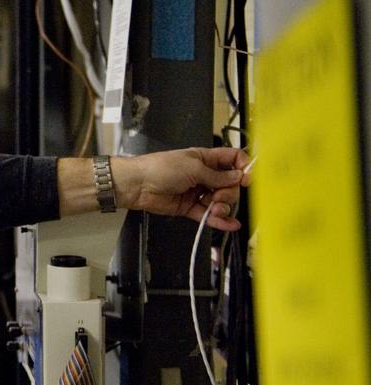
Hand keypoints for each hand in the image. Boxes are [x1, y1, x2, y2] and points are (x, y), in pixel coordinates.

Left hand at [112, 147, 250, 230]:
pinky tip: (230, 224)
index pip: (232, 160)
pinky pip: (208, 215)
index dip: (243, 168)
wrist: (137, 185)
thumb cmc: (161, 168)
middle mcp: (204, 175)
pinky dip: (219, 221)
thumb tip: (238, 176)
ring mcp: (198, 192)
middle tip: (219, 196)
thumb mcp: (193, 167)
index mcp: (205, 159)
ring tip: (214, 209)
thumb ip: (217, 175)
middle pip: (230, 185)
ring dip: (222, 207)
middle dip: (229, 193)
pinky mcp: (190, 207)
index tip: (247, 179)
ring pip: (220, 202)